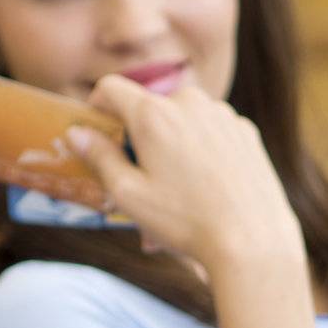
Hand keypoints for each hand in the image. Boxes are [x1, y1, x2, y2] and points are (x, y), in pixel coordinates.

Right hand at [67, 76, 302, 273]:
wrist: (252, 240)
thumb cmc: (184, 220)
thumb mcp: (128, 193)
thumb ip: (98, 156)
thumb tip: (76, 133)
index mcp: (153, 115)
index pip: (111, 87)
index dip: (97, 105)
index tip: (97, 130)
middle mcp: (189, 103)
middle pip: (148, 106)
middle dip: (138, 135)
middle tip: (139, 178)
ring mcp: (222, 115)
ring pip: (181, 119)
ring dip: (170, 143)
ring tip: (175, 190)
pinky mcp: (245, 131)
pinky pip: (210, 130)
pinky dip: (200, 150)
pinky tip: (205, 187)